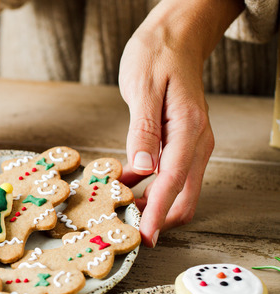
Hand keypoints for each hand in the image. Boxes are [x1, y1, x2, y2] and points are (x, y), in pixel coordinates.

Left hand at [118, 0, 243, 246]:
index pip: (173, 183)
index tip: (144, 238)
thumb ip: (143, 131)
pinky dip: (148, 189)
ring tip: (116, 211)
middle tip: (123, 230)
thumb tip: (143, 170)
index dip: (157, 214)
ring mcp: (190, 145)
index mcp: (189, 130)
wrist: (175, 36)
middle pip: (183, 197)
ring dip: (151, 205)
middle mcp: (196, 143)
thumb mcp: (143, 89)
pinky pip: (168, 177)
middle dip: (157, 218)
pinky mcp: (179, 145)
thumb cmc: (157, 56)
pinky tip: (122, 187)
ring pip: (176, 191)